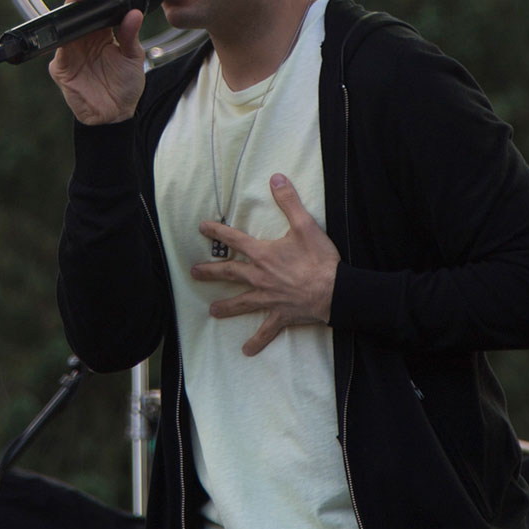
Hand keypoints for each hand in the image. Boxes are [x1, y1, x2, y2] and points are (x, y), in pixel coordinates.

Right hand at [48, 0, 146, 124]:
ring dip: (75, 6)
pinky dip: (65, 36)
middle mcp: (84, 38)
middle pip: (79, 7)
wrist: (116, 115)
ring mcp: (71, 50)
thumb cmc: (125, 87)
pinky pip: (59, 47)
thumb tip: (134, 13)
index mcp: (101, 32)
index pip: (97, 4)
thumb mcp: (133, 58)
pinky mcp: (61, 66)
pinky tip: (75, 27)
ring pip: (66, 22)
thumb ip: (131, 35)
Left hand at [191, 175, 339, 355]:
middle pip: (229, 274)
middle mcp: (260, 278)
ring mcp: (268, 299)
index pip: (234, 240)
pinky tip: (246, 351)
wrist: (335, 291)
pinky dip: (257, 341)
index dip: (217, 232)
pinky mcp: (280, 315)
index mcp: (263, 255)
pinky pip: (266, 331)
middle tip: (193, 273)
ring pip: (241, 303)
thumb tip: (276, 177)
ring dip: (226, 308)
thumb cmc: (320, 259)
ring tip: (211, 311)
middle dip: (210, 273)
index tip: (201, 228)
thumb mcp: (305, 225)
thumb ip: (288, 201)